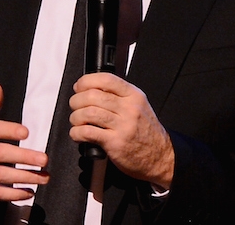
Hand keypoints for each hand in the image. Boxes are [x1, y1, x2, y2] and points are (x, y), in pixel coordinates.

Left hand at [69, 73, 174, 188]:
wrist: (160, 156)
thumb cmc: (146, 131)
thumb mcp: (138, 105)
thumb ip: (118, 95)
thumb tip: (91, 88)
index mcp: (134, 96)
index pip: (107, 79)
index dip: (87, 81)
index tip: (79, 87)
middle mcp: (129, 109)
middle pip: (93, 96)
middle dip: (76, 100)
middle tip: (74, 105)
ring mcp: (123, 126)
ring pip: (88, 113)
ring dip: (75, 117)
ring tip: (76, 121)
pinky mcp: (115, 143)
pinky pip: (88, 132)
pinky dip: (76, 132)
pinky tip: (78, 133)